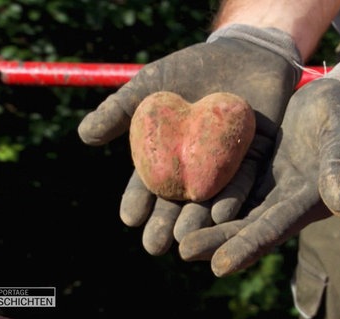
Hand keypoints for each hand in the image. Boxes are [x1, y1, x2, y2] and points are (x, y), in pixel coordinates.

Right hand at [78, 25, 300, 255]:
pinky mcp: (256, 157)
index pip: (149, 183)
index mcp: (168, 154)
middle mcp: (195, 166)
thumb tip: (83, 136)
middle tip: (155, 246)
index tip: (129, 219)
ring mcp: (225, 164)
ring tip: (185, 239)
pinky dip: (233, 197)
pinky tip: (221, 215)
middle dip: (165, 222)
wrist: (240, 51)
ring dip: (197, 219)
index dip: (138, 201)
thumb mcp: (150, 84)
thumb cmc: (189, 67)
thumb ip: (120, 109)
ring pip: (210, 197)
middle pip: (178, 199)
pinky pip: (245, 180)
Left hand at [179, 43, 339, 276]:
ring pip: (231, 207)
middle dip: (215, 240)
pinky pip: (226, 180)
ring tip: (174, 234)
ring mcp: (264, 183)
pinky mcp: (253, 164)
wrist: (335, 100)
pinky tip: (178, 195)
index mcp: (305, 201)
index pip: (272, 229)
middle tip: (183, 252)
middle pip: (245, 225)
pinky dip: (205, 191)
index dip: (246, 247)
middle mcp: (280, 200)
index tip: (220, 267)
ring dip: (205, 222)